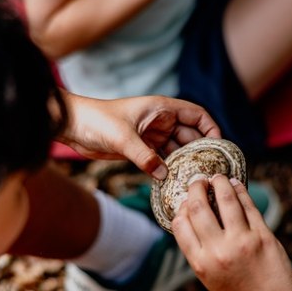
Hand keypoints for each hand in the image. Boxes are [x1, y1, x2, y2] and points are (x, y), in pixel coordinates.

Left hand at [56, 91, 220, 178]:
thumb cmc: (97, 120)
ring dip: (185, 162)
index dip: (210, 128)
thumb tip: (164, 175)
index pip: (196, 115)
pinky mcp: (142, 148)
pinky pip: (162, 160)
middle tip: (208, 170)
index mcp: (161, 108)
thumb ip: (144, 156)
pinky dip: (169, 170)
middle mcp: (160, 120)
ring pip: (177, 149)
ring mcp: (152, 135)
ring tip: (194, 179)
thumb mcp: (122, 138)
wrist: (73, 126)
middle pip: (190, 135)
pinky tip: (173, 182)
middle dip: (200, 151)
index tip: (217, 147)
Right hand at [171, 175, 291, 290]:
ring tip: (218, 177)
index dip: (180, 207)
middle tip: (198, 181)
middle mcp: (217, 250)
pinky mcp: (263, 237)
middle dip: (196, 188)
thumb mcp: (210, 278)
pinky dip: (240, 191)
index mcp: (199, 263)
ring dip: (219, 183)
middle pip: (198, 207)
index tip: (184, 200)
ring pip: (225, 199)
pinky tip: (237, 185)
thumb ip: (203, 250)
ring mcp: (241, 242)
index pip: (180, 224)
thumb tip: (197, 218)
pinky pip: (249, 206)